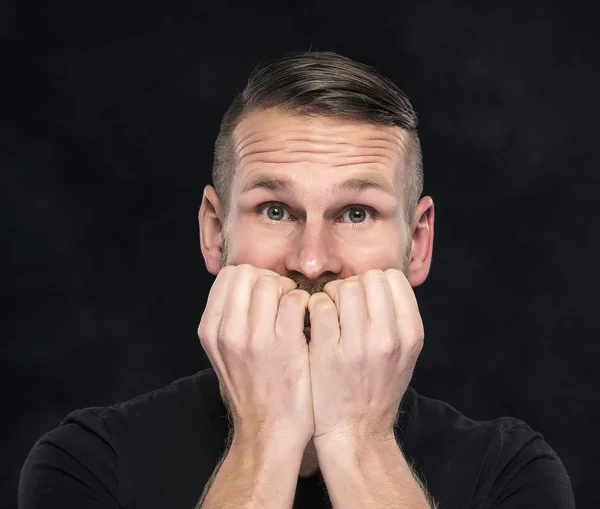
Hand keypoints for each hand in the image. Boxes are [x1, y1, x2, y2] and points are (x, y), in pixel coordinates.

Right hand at [198, 264, 313, 444]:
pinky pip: (296, 300)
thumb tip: (245, 285)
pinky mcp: (285, 347)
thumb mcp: (224, 354)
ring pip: (271, 282)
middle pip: (248, 273)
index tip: (264, 294)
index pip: (228, 276)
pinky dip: (306, 304)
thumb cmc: (252, 390)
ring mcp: (256, 339)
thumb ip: (229, 319)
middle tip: (282, 299)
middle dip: (270, 279)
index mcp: (211, 330)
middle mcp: (228, 332)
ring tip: (296, 311)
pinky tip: (308, 322)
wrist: (268, 433)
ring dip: (289, 290)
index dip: (251, 277)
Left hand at [307, 268, 423, 442]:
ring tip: (328, 311)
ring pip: (345, 288)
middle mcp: (388, 338)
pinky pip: (320, 306)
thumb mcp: (404, 355)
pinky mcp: (327, 353)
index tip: (365, 297)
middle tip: (343, 303)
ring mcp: (357, 345)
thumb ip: (399, 319)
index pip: (394, 278)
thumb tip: (383, 282)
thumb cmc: (378, 388)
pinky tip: (314, 322)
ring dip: (332, 294)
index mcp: (410, 334)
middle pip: (370, 277)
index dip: (376, 281)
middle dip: (354, 284)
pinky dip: (314, 308)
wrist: (356, 432)